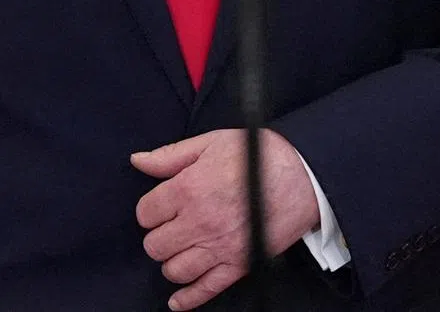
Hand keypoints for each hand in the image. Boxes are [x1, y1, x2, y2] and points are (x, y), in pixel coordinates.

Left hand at [131, 128, 319, 309]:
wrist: (301, 174)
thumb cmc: (256, 154)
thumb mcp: (210, 142)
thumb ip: (170, 155)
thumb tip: (138, 160)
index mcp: (188, 188)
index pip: (146, 214)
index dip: (150, 209)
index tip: (160, 205)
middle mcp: (199, 222)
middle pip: (155, 245)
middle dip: (159, 234)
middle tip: (171, 225)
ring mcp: (219, 247)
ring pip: (174, 270)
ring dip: (171, 261)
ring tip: (180, 248)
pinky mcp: (238, 265)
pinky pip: (205, 290)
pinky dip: (187, 298)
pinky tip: (177, 299)